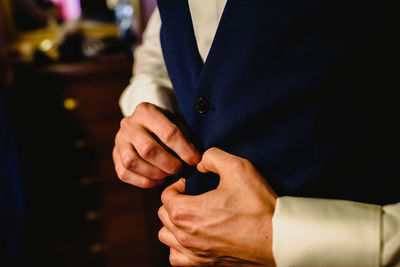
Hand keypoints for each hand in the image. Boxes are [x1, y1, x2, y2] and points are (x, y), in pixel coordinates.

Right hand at [113, 102, 200, 187]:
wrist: (145, 122)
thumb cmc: (166, 125)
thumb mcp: (177, 122)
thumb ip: (185, 137)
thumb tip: (195, 159)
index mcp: (146, 111)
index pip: (168, 133)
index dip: (184, 150)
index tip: (195, 160)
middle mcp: (129, 124)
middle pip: (147, 149)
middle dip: (168, 163)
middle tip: (181, 169)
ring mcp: (119, 140)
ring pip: (132, 162)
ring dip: (155, 173)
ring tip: (169, 174)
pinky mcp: (115, 155)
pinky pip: (125, 173)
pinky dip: (143, 181)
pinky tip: (158, 180)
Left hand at [158, 147, 276, 265]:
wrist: (278, 237)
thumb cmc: (257, 204)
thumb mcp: (237, 167)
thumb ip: (212, 157)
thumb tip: (200, 164)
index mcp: (186, 212)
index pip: (165, 195)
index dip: (177, 185)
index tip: (192, 183)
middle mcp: (184, 236)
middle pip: (163, 215)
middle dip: (175, 201)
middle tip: (193, 196)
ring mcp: (194, 254)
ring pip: (166, 236)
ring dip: (173, 224)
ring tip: (191, 216)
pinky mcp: (205, 265)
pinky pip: (176, 258)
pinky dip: (179, 246)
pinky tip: (194, 237)